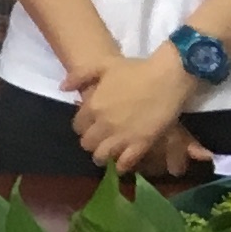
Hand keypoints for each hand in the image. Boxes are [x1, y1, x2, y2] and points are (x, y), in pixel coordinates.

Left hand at [66, 48, 201, 176]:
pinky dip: (121, 166)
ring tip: (108, 154)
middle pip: (87, 143)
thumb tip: (63, 88)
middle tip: (99, 140)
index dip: (83, 126)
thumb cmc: (136, 69)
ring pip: (102, 156)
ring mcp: (121, 136)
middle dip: (91, 142)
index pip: (78, 126)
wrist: (167, 77)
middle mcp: (103, 124)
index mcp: (92, 106)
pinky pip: (125, 163)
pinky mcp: (141, 143)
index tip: (91, 126)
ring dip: (102, 156)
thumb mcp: (103, 65)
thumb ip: (80, 76)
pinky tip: (121, 165)